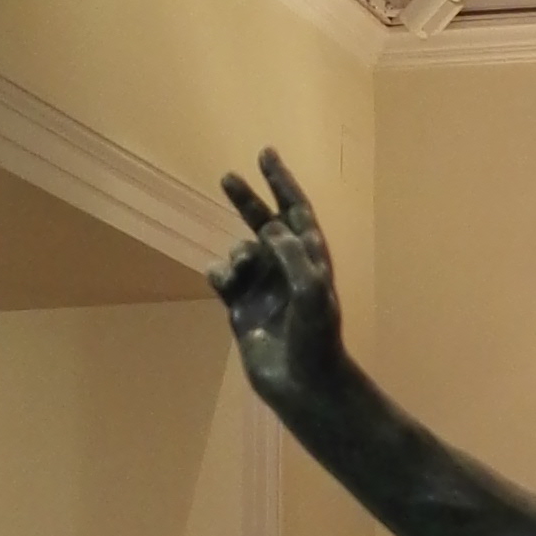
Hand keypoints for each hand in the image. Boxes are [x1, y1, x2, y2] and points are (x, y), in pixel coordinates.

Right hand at [213, 150, 346, 418]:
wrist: (302, 381)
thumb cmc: (316, 336)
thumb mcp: (312, 288)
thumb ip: (291, 253)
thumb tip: (270, 227)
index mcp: (311, 258)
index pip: (296, 210)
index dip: (282, 182)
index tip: (266, 154)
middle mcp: (287, 267)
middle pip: (264, 222)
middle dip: (247, 201)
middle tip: (227, 178)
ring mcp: (263, 286)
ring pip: (239, 251)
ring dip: (236, 253)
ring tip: (241, 272)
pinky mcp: (241, 307)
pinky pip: (222, 276)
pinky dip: (219, 273)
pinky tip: (226, 284)